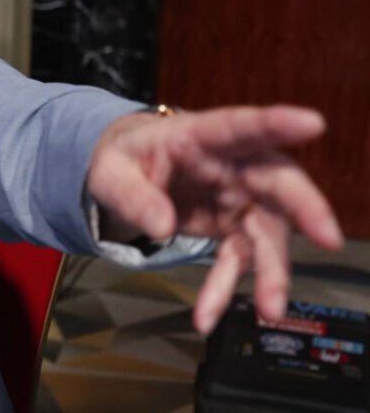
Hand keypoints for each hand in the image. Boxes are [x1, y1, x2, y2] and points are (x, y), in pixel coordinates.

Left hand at [86, 105, 342, 333]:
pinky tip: (207, 316)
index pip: (240, 125)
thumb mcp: (110, 173)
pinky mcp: (234, 228)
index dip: (276, 123)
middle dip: (305, 208)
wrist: (128, 176)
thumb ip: (133, 195)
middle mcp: (233, 166)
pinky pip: (238, 261)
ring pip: (269, 232)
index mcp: (200, 136)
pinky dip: (225, 289)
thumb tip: (161, 228)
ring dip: (272, 271)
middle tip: (328, 237)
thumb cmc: (125, 161)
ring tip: (272, 309)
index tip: (313, 123)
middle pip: (278, 182)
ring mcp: (240, 198)